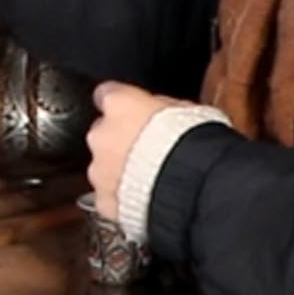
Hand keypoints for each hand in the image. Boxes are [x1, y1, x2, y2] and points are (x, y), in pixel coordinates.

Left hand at [86, 81, 193, 212]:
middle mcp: (102, 135)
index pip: (107, 94)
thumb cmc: (194, 145)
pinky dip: (122, 199)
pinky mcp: (104, 199)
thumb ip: (161, 107)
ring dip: (120, 171)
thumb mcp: (187, 109)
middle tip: (147, 152)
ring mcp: (99, 169)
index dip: (122, 104)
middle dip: (120, 142)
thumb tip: (161, 110)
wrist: (193, 187)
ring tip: (150, 180)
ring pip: (103, 167)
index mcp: (120, 105)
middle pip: (103, 134)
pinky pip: (109, 197)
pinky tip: (145, 200)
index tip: (130, 110)